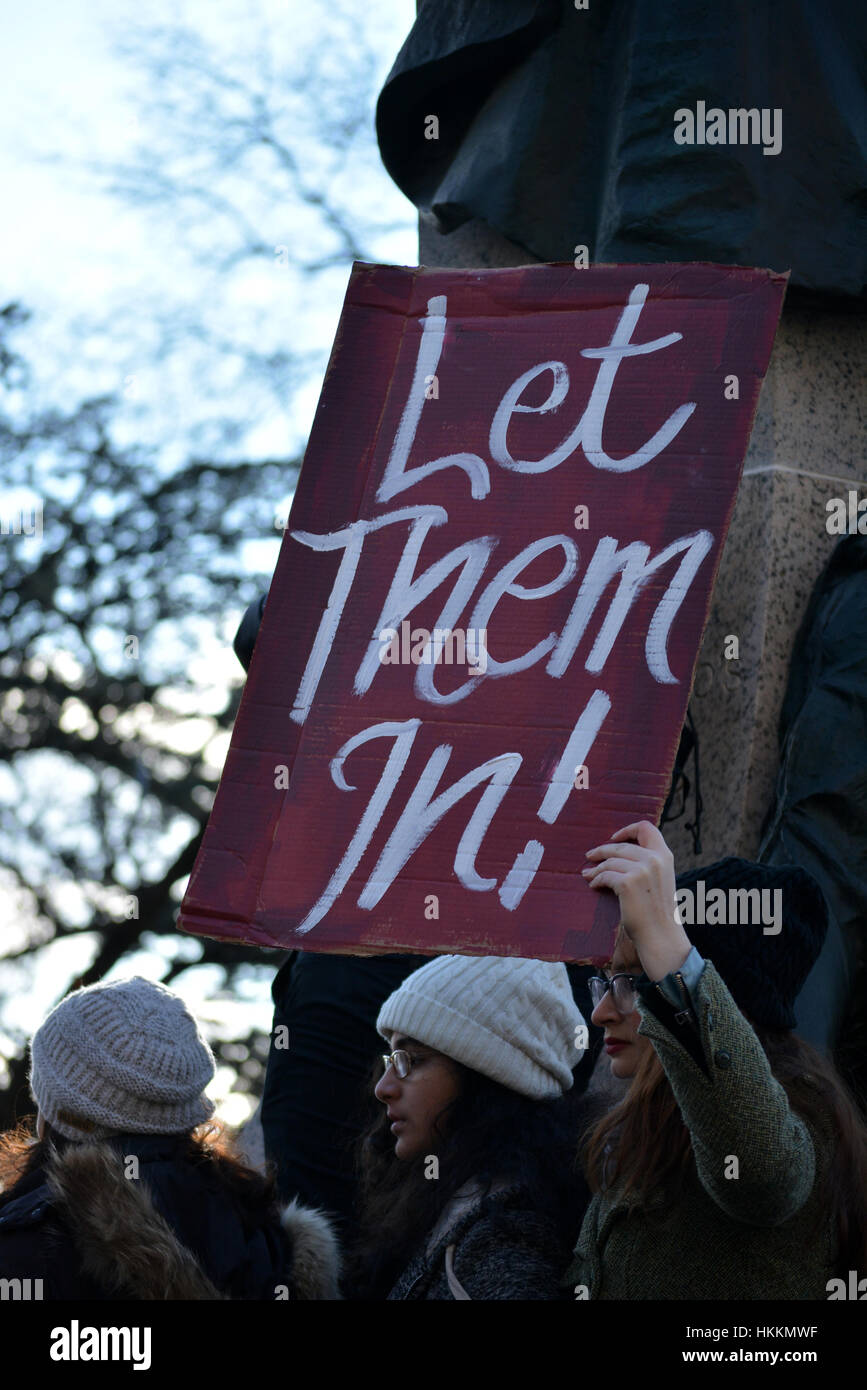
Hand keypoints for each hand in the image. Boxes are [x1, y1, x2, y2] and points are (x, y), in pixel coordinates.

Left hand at [582, 820, 690, 980]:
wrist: (661, 936)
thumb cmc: (658, 912)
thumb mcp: (660, 880)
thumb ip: (649, 864)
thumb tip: (622, 854)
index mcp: (665, 856)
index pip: (646, 828)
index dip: (627, 830)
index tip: (614, 838)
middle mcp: (654, 859)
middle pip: (621, 846)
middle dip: (602, 851)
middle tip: (590, 856)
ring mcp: (641, 870)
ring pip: (610, 861)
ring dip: (596, 868)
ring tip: (588, 875)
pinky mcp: (627, 883)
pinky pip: (605, 876)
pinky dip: (596, 880)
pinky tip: (593, 885)